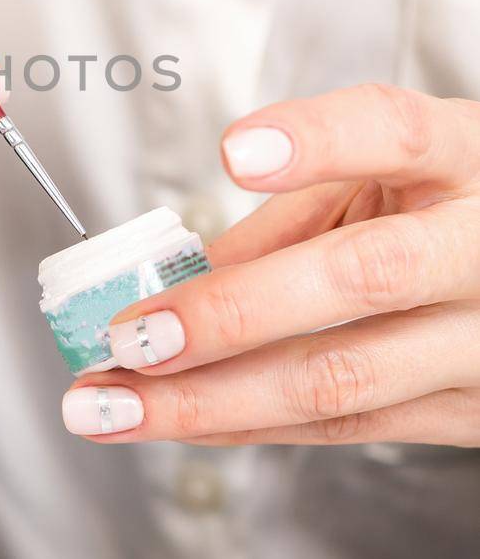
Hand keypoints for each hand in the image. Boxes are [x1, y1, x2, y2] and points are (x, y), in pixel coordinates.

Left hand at [62, 84, 479, 447]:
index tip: (232, 152)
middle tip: (134, 334)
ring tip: (114, 401)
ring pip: (344, 377)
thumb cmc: (440, 208)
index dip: (318, 138)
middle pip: (365, 275)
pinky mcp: (471, 411)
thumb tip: (165, 276)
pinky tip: (172, 419)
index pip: (396, 132)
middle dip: (233, 313)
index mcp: (466, 157)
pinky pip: (345, 427)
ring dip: (209, 398)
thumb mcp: (380, 179)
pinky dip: (244, 424)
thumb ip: (287, 217)